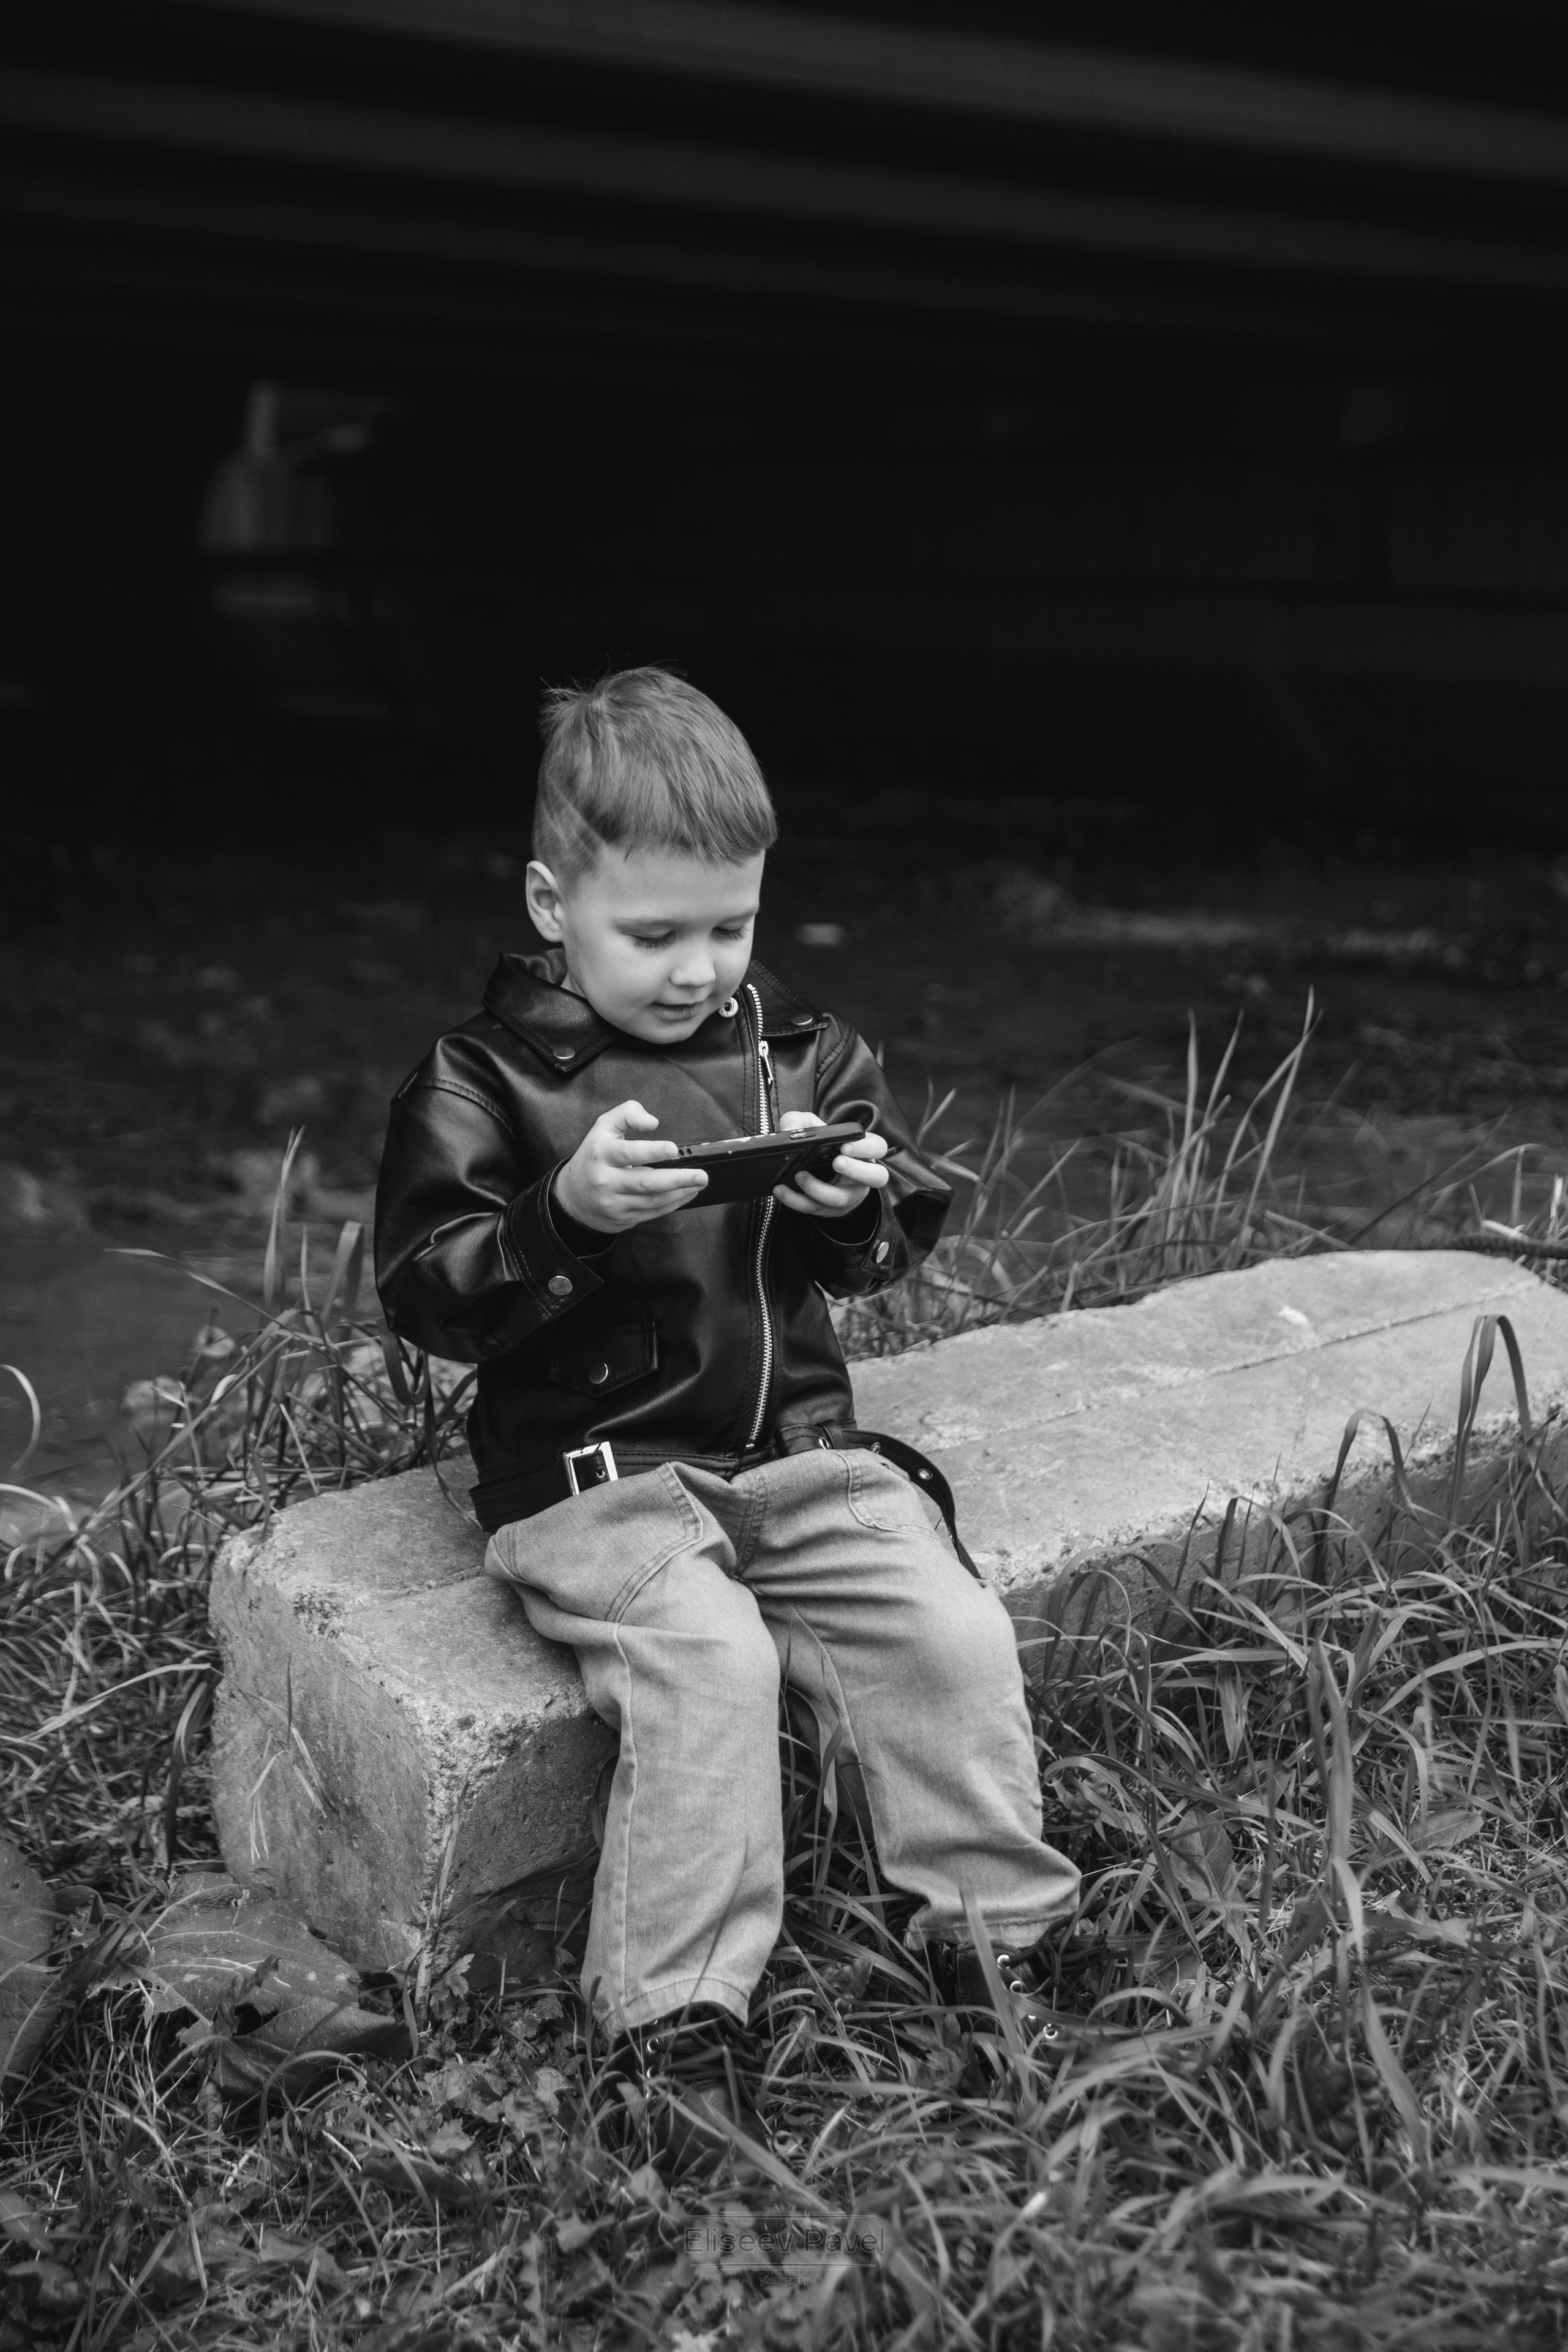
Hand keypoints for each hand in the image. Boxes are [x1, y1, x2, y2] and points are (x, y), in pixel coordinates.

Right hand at [553, 1100, 707, 1232]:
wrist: (573, 1196)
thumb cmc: (594, 1156)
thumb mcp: (603, 1127)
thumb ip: (627, 1114)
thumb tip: (652, 1122)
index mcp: (601, 1154)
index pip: (628, 1153)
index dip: (652, 1151)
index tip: (673, 1149)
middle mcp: (606, 1181)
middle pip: (646, 1182)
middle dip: (677, 1179)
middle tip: (701, 1175)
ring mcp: (614, 1203)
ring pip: (652, 1200)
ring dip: (680, 1192)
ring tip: (699, 1183)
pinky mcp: (623, 1218)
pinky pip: (653, 1212)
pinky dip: (673, 1204)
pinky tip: (687, 1193)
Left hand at [772, 1109, 889, 1219]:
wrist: (807, 1168)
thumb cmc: (817, 1146)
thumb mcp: (808, 1127)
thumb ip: (798, 1121)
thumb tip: (789, 1129)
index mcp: (863, 1151)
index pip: (878, 1147)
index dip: (867, 1147)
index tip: (846, 1145)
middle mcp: (863, 1176)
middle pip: (876, 1177)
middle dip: (857, 1170)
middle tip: (836, 1162)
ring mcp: (849, 1195)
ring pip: (843, 1199)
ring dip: (819, 1189)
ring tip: (799, 1176)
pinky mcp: (831, 1210)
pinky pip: (817, 1209)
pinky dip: (796, 1200)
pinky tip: (781, 1189)